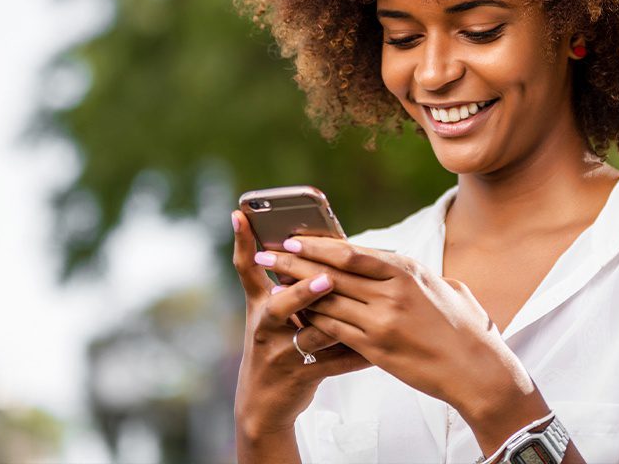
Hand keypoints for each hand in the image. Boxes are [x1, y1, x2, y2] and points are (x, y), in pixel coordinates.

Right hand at [231, 211, 373, 439]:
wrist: (263, 402)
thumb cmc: (275, 343)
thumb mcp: (269, 313)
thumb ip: (285, 282)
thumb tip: (315, 242)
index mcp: (260, 305)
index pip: (247, 269)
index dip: (242, 241)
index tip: (241, 214)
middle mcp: (266, 328)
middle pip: (279, 307)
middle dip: (302, 292)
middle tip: (326, 278)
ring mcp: (283, 353)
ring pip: (313, 336)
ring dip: (337, 322)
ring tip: (361, 309)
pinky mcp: (303, 375)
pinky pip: (336, 364)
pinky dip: (358, 355)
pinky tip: (378, 348)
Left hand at [253, 234, 530, 414]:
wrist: (475, 368)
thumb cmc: (462, 326)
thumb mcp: (441, 286)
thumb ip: (411, 273)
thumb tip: (391, 262)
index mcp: (406, 269)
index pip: (351, 251)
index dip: (316, 245)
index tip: (292, 238)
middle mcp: (392, 291)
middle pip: (331, 272)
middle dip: (294, 262)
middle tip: (267, 253)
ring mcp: (383, 320)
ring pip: (328, 301)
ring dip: (297, 292)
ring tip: (273, 284)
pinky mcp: (377, 348)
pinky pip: (335, 330)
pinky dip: (313, 322)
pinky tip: (296, 317)